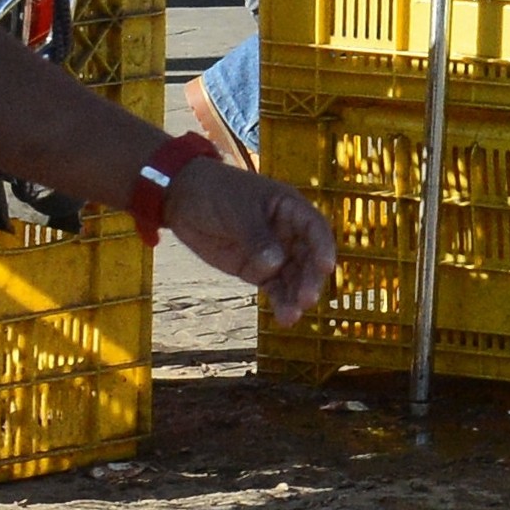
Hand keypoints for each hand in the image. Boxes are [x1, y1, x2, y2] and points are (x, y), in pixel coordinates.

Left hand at [171, 157, 337, 322]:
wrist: (183, 198)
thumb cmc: (216, 192)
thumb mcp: (237, 211)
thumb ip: (256, 237)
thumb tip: (275, 264)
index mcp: (289, 208)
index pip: (315, 228)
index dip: (323, 247)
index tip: (326, 267)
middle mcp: (287, 232)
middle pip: (308, 258)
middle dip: (309, 279)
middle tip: (307, 299)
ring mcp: (273, 253)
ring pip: (293, 277)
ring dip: (295, 296)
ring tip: (291, 316)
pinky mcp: (256, 270)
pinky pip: (275, 287)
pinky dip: (280, 302)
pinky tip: (284, 317)